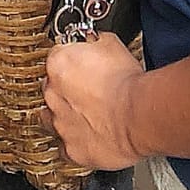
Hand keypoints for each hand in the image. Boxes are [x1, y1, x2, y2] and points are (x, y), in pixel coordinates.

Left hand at [44, 34, 144, 169]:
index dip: (72, 61)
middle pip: (50, 88)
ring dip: (65, 116)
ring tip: (84, 116)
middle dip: (66, 89)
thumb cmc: (128, 83)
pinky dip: (75, 144)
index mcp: (58, 64)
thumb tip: (93, 40)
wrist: (139, 116)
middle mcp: (52, 94)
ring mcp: (59, 123)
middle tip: (87, 91)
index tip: (81, 65)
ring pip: (51, 119)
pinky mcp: (71, 149)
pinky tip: (88, 138)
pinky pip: (66, 148)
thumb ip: (95, 41)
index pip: (55, 58)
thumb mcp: (112, 45)